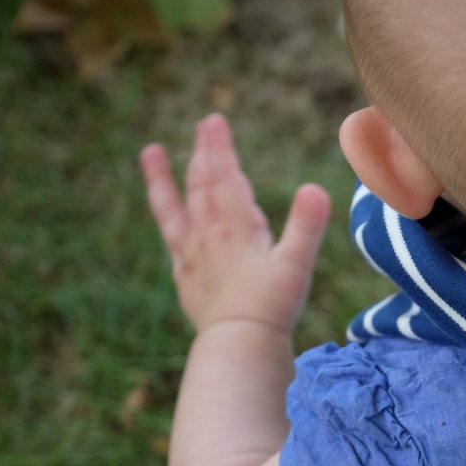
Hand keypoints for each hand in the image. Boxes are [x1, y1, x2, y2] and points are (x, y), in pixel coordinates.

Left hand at [140, 114, 330, 334]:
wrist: (239, 345)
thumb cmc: (273, 306)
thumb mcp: (296, 265)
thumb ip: (307, 226)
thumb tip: (315, 188)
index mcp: (235, 227)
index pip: (225, 177)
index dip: (220, 148)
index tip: (214, 120)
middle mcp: (208, 235)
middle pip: (201, 185)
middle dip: (202, 153)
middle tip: (203, 126)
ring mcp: (192, 256)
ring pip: (173, 208)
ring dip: (162, 179)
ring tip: (149, 153)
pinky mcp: (186, 277)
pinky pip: (172, 239)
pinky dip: (169, 221)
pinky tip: (170, 221)